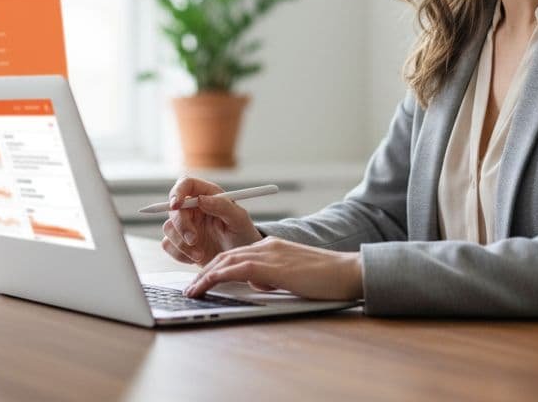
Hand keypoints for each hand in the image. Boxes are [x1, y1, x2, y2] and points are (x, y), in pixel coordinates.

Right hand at [161, 176, 262, 264]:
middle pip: (174, 209)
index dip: (178, 191)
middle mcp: (194, 208)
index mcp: (208, 195)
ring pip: (168, 228)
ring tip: (200, 254)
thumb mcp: (239, 220)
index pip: (186, 184)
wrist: (239, 262)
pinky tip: (196, 258)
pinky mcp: (180, 243)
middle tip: (193, 240)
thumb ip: (222, 206)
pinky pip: (168, 245)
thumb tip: (202, 199)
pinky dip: (180, 254)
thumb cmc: (242, 235)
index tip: (176, 205)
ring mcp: (186, 226)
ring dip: (182, 244)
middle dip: (181, 225)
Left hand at [183, 237, 362, 300]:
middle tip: (190, 287)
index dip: (216, 267)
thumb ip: (275, 277)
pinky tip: (203, 287)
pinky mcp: (270, 266)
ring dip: (203, 276)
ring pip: (225, 261)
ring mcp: (268, 254)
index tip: (203, 280)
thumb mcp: (294, 276)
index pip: (237, 255)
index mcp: (273, 248)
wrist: (348, 272)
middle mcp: (267, 246)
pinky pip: (234, 270)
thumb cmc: (327, 279)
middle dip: (204, 271)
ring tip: (190, 291)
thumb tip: (259, 285)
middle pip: (226, 256)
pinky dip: (214, 278)